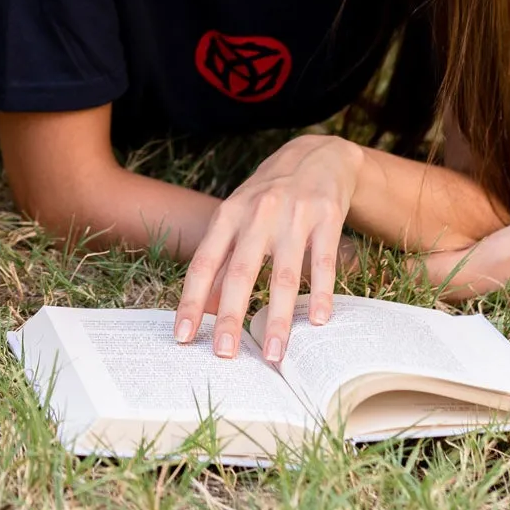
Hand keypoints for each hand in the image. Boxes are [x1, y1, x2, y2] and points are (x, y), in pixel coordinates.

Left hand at [174, 134, 362, 363]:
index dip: (190, 300)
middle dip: (230, 316)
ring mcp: (293, 216)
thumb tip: (202, 307)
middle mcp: (257, 214)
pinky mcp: (327, 218)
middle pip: (240, 272)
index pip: (204, 263)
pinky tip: (318, 321)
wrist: (317, 155)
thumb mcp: (239, 217)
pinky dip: (320, 293)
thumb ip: (222, 258)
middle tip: (224, 354)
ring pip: (284, 275)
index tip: (182, 335)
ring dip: (279, 318)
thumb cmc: (269, 195)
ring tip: (275, 355)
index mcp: (229, 214)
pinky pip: (322, 263)